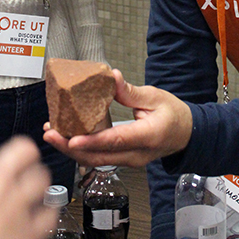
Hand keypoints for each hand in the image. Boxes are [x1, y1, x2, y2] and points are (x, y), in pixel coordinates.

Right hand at [0, 137, 57, 238]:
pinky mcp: (30, 229)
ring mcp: (15, 199)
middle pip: (23, 150)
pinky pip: (50, 215)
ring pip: (41, 178)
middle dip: (20, 160)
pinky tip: (41, 219)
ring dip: (36, 186)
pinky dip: (47, 216)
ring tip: (30, 194)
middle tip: (15, 172)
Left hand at [43, 69, 192, 166]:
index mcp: (147, 136)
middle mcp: (136, 154)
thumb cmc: (174, 116)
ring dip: (72, 149)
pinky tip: (67, 137)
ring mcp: (129, 160)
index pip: (115, 141)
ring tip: (52, 133)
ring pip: (95, 160)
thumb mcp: (155, 96)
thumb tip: (112, 78)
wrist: (187, 134)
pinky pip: (99, 157)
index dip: (92, 141)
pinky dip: (81, 149)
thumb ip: (131, 91)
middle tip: (50, 133)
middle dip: (70, 147)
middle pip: (98, 157)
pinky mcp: (123, 159)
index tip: (72, 138)